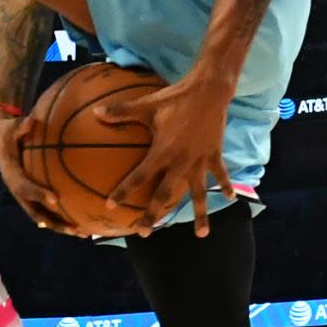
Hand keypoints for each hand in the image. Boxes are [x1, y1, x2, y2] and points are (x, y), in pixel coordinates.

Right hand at [0, 105, 81, 234]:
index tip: (54, 199)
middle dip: (55, 222)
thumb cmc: (8, 132)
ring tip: (84, 233)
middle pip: (36, 212)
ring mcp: (25, 196)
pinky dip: (62, 218)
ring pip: (43, 217)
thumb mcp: (10, 127)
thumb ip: (20, 126)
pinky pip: (47, 211)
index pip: (24, 187)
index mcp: (11, 175)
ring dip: (62, 226)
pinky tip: (81, 223)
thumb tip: (30, 121)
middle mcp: (18, 190)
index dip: (38, 194)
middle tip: (75, 229)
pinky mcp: (32, 196)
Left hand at [103, 73, 236, 236]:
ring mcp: (199, 161)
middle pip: (165, 195)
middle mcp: (180, 162)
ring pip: (198, 193)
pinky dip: (225, 186)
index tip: (111, 206)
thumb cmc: (175, 97)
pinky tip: (230, 199)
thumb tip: (96, 112)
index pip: (139, 177)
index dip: (123, 191)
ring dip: (200, 214)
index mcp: (162, 152)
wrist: (209, 91)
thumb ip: (121, 111)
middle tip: (143, 233)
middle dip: (153, 215)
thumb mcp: (146, 104)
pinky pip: (220, 175)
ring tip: (201, 235)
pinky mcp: (214, 154)